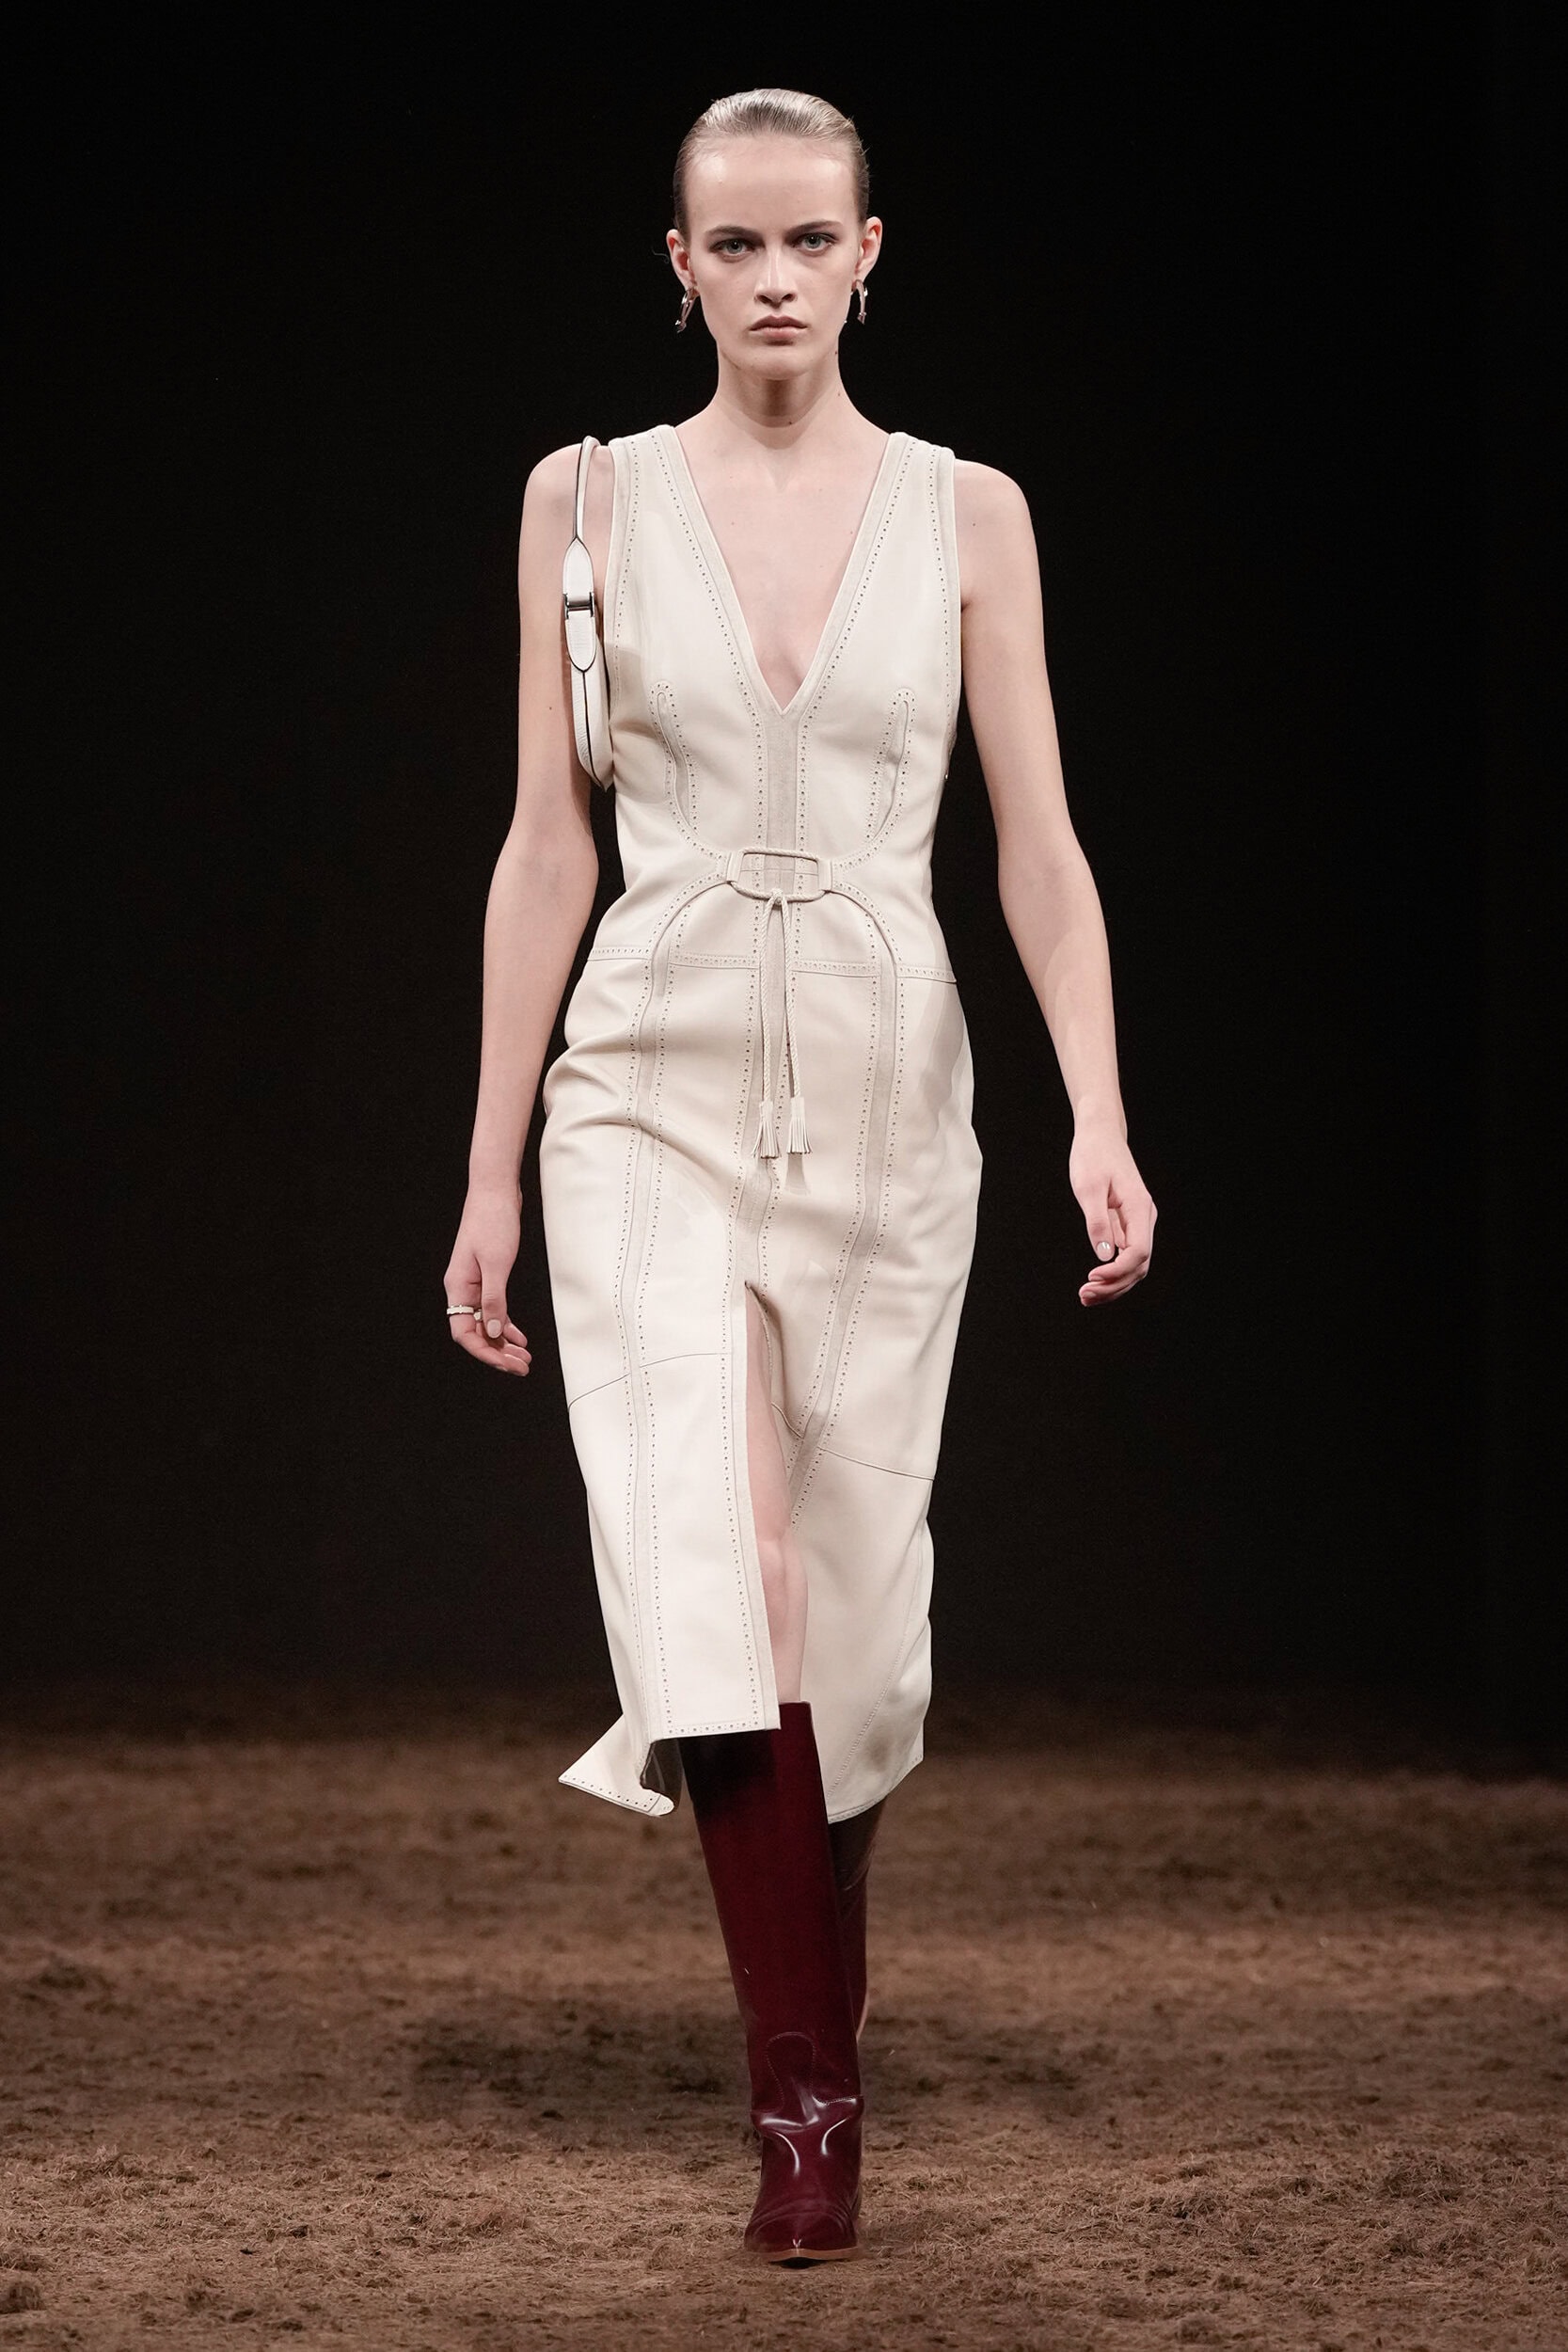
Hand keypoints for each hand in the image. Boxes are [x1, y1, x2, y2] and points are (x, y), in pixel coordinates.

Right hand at [444, 1185, 531, 1375]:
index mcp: (458, 1288)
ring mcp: (474, 1284)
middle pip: (475, 1333)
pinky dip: (506, 1325)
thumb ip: (495, 1300)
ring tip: (524, 1357)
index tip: (507, 1364)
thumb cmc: (493, 1222)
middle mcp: (462, 1290)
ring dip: (503, 1342)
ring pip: (486, 1324)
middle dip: (497, 1353)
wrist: (495, 1192)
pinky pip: (493, 1310)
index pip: (465, 1333)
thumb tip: (495, 1332)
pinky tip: (519, 1337)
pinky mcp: (486, 1277)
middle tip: (522, 1367)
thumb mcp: (497, 1263)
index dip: (485, 1352)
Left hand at [1070, 1127, 1155, 1304]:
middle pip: (1139, 1265)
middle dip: (1114, 1286)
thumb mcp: (1089, 1187)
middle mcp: (1144, 1218)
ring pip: (1134, 1264)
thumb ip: (1098, 1222)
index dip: (1117, 1272)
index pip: (1138, 1253)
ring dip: (1113, 1284)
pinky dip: (1112, 1272)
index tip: (1091, 1277)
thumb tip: (1105, 1256)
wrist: (1100, 1135)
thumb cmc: (1093, 1156)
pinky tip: (1094, 1282)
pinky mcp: (1128, 1224)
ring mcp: (1138, 1222)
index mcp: (1140, 1208)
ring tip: (1086, 1295)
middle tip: (1084, 1296)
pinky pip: (1125, 1255)